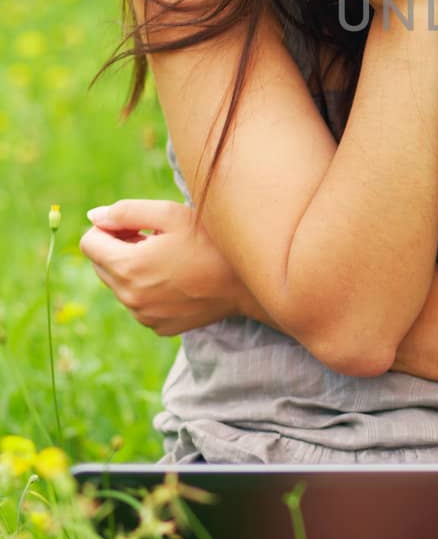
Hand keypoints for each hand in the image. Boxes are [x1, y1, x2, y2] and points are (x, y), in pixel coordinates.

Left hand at [78, 199, 248, 336]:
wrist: (247, 282)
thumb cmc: (210, 241)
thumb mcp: (170, 214)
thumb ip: (125, 211)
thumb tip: (94, 217)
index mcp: (128, 266)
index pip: (89, 243)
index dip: (110, 227)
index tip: (137, 225)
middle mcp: (129, 297)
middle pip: (100, 265)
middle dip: (119, 248)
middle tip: (154, 239)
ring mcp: (143, 316)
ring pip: (119, 285)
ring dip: (134, 269)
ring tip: (169, 259)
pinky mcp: (158, 326)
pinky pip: (138, 303)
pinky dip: (148, 289)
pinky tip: (177, 279)